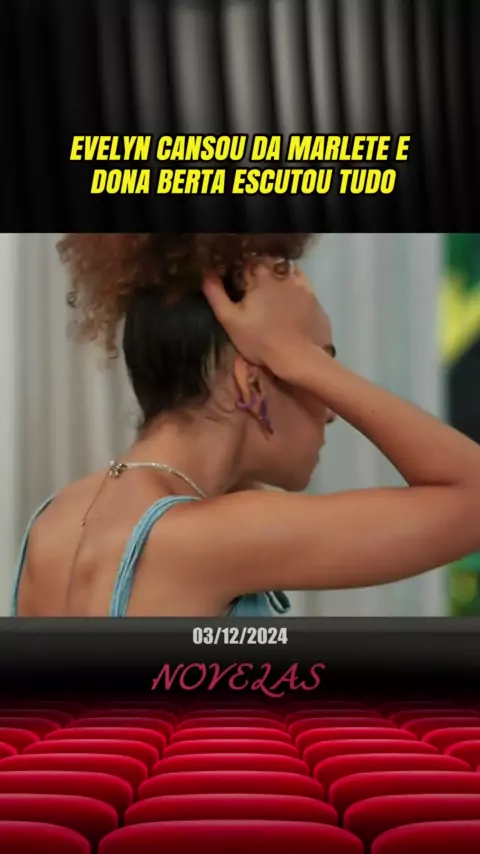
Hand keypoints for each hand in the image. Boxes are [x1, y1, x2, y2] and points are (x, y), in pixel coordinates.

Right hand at [202, 260, 318, 368]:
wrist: (297, 356)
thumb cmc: (259, 340)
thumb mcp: (229, 319)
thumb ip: (215, 294)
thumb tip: (206, 272)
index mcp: (258, 278)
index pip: (245, 265)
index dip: (239, 273)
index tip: (237, 286)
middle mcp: (280, 275)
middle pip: (265, 265)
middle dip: (258, 273)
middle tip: (254, 292)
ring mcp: (299, 284)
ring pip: (284, 270)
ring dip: (276, 275)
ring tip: (272, 293)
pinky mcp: (313, 296)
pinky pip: (302, 280)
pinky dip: (294, 282)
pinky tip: (290, 294)